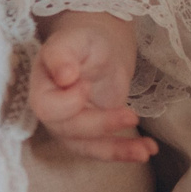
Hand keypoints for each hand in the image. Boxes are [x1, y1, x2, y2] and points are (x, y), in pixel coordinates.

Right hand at [30, 12, 156, 163]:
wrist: (100, 49)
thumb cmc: (83, 41)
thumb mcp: (73, 40)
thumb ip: (62, 54)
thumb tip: (64, 76)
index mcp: (42, 88)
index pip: (47, 108)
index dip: (68, 103)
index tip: (86, 85)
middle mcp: (53, 114)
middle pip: (70, 131)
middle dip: (101, 126)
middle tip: (131, 115)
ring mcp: (72, 128)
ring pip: (90, 147)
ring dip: (118, 150)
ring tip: (146, 151)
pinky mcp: (93, 135)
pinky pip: (106, 148)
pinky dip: (127, 150)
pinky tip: (149, 149)